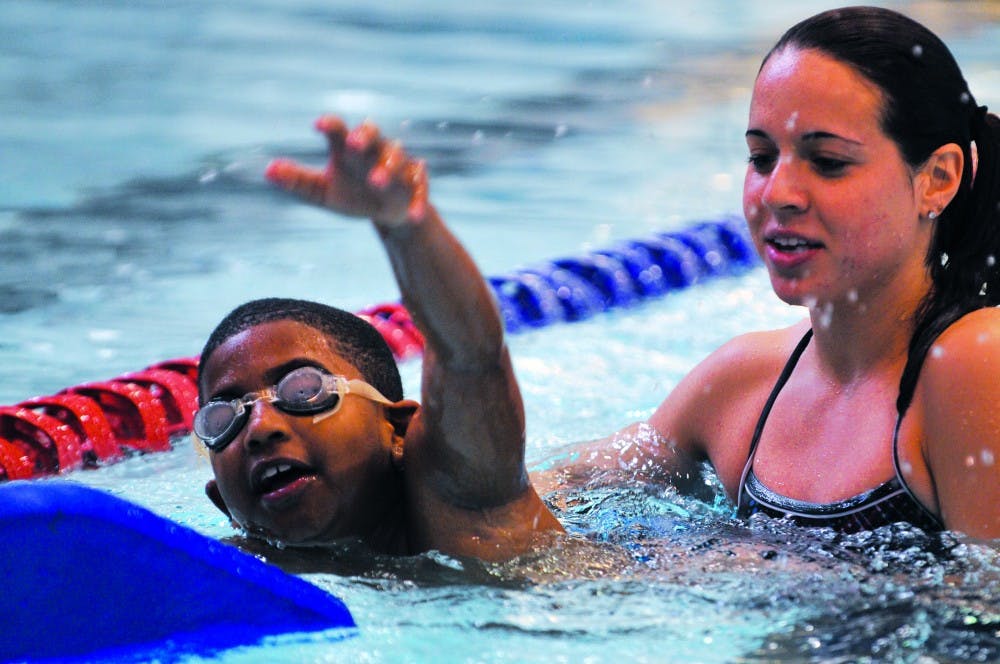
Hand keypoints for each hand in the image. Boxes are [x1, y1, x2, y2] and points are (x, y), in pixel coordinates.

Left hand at [265, 116, 429, 226]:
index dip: (331, 126)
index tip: (318, 125)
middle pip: (372, 133)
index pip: (339, 131)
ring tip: (376, 183)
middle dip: (363, 136)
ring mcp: (398, 165)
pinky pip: (420, 189)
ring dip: (387, 169)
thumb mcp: (322, 194)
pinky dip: (418, 201)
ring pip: (396, 157)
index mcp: (349, 149)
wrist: (386, 215)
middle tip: (351, 143)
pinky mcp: (417, 184)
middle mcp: (374, 151)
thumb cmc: (351, 195)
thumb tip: (267, 171)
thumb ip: (297, 182)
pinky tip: (413, 216)